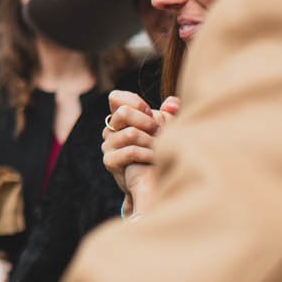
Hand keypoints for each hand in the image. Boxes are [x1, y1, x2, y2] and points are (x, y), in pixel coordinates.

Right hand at [103, 90, 178, 215]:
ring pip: (131, 133)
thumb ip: (169, 114)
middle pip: (123, 112)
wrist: (152, 183)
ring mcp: (108, 146)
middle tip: (158, 131)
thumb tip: (173, 102)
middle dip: (146, 121)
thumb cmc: (159, 151)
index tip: (149, 112)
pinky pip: (130, 151)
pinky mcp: (110, 161)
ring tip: (160, 147)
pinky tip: (156, 157)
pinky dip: (147, 154)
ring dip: (151, 140)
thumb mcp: (164, 130)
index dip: (134, 101)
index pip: (116, 98)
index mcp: (120, 119)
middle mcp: (110, 130)